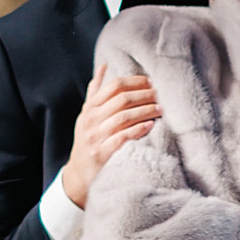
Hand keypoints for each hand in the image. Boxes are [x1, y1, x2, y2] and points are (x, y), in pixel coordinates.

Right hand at [59, 61, 159, 209]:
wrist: (78, 173)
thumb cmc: (87, 139)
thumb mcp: (86, 115)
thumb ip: (95, 91)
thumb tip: (104, 66)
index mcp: (90, 108)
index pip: (114, 86)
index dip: (135, 81)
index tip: (152, 82)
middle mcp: (91, 120)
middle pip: (122, 100)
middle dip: (144, 95)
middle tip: (161, 95)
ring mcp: (95, 137)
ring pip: (124, 117)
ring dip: (145, 111)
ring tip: (161, 109)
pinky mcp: (102, 154)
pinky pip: (122, 138)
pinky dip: (138, 130)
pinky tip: (150, 125)